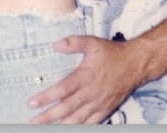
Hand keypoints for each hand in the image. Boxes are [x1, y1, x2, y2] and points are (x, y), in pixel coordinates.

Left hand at [27, 35, 145, 123]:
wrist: (135, 64)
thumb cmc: (112, 54)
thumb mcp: (92, 43)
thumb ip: (74, 43)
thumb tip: (56, 45)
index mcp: (85, 77)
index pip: (61, 90)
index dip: (45, 97)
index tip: (31, 103)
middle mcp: (91, 93)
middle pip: (66, 108)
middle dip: (48, 116)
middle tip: (33, 122)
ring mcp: (98, 103)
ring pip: (77, 118)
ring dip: (61, 124)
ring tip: (47, 128)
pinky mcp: (106, 109)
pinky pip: (91, 123)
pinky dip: (80, 127)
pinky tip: (70, 129)